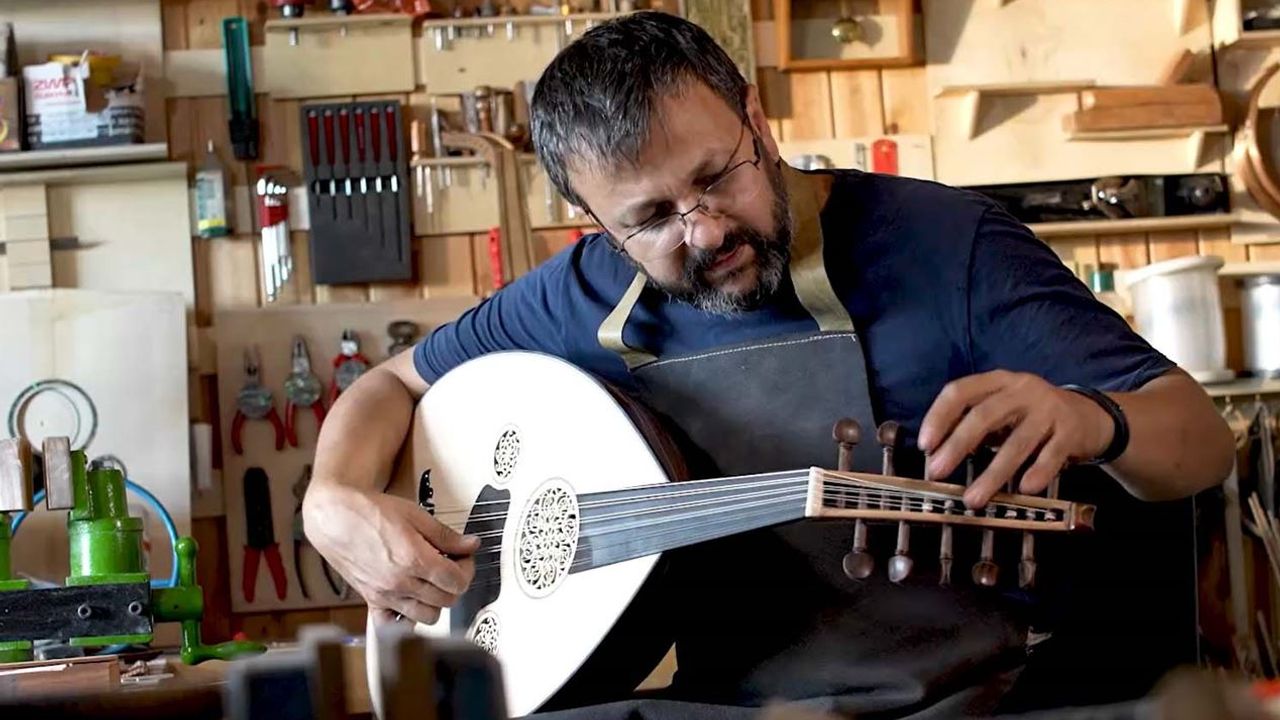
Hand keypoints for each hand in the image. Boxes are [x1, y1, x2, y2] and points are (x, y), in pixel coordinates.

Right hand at [302, 483, 480, 624]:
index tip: (463, 558)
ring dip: (436, 601)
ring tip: (431, 581)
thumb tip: (471, 545)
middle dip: (455, 583)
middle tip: (451, 565)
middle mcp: (400, 583)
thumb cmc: (371, 512)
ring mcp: (385, 595)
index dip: (467, 569)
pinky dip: (405, 619)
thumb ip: (447, 536)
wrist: (335, 517)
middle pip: (446, 600)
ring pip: (427, 617)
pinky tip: (410, 600)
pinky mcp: (371, 600)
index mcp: (414, 560)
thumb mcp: (416, 516)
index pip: (457, 581)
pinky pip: (393, 625)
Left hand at [917, 370, 1112, 508]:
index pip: (960, 391)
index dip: (938, 416)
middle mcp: (1022, 390)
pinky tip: (1023, 490)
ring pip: (1017, 442)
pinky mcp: (1072, 431)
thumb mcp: (1003, 411)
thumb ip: (975, 426)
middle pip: (983, 415)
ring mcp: (1049, 409)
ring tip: (973, 499)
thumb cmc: (1033, 417)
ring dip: (992, 473)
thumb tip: (938, 456)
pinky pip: (1052, 454)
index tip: (925, 445)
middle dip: (956, 446)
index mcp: (998, 381)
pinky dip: (1037, 472)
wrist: (1092, 416)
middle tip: (937, 472)